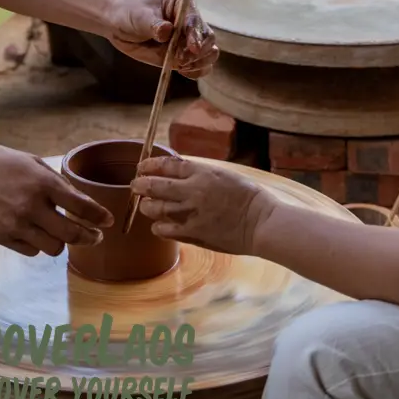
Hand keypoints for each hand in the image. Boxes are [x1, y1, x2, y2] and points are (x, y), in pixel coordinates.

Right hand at [0, 143, 112, 255]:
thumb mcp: (28, 160)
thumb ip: (53, 179)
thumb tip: (75, 198)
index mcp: (41, 183)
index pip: (81, 206)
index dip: (99, 216)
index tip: (108, 222)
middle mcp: (32, 207)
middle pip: (72, 234)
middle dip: (89, 237)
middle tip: (94, 236)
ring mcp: (16, 226)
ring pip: (53, 248)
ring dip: (62, 242)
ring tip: (62, 234)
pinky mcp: (3, 238)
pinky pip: (32, 251)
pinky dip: (38, 245)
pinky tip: (37, 233)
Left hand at [102, 0, 218, 77]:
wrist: (118, 25)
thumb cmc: (130, 13)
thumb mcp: (140, 16)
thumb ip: (154, 24)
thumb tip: (167, 31)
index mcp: (184, 5)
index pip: (196, 21)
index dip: (196, 35)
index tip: (192, 48)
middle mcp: (191, 23)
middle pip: (208, 39)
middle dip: (198, 52)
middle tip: (180, 59)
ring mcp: (188, 41)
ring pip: (208, 54)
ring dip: (198, 63)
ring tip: (179, 64)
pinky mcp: (183, 57)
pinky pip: (198, 67)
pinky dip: (195, 72)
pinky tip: (182, 71)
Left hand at [131, 155, 279, 255]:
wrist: (263, 223)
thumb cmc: (250, 198)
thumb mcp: (225, 175)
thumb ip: (202, 174)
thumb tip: (181, 173)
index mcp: (202, 172)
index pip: (167, 164)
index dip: (150, 165)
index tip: (142, 166)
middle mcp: (193, 190)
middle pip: (155, 185)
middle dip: (140, 185)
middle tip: (135, 186)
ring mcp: (191, 213)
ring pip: (156, 209)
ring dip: (147, 207)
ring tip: (145, 206)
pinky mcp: (193, 234)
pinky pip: (166, 230)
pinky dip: (158, 227)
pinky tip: (158, 227)